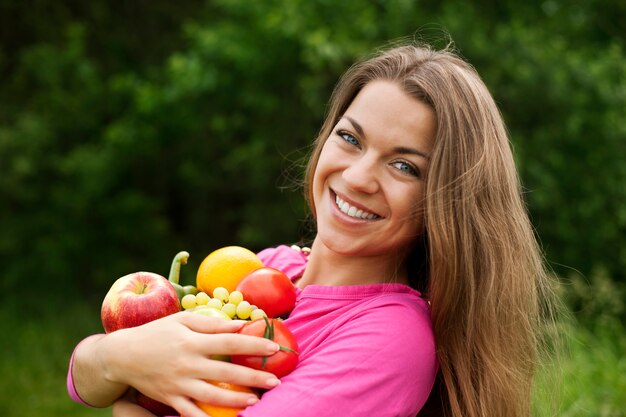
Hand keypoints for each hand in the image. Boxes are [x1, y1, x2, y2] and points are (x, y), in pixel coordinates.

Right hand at [99, 312, 281, 416]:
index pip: (229, 342)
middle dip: (253, 377)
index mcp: (192, 341)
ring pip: (212, 396)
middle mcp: (187, 364)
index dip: (253, 346)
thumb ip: (211, 322)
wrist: (123, 356)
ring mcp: (179, 384)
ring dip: (235, 400)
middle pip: (226, 372)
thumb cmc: (157, 333)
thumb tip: (240, 325)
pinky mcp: (170, 399)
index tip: (274, 348)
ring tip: (256, 401)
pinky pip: (190, 413)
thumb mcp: (182, 320)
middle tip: (275, 381)